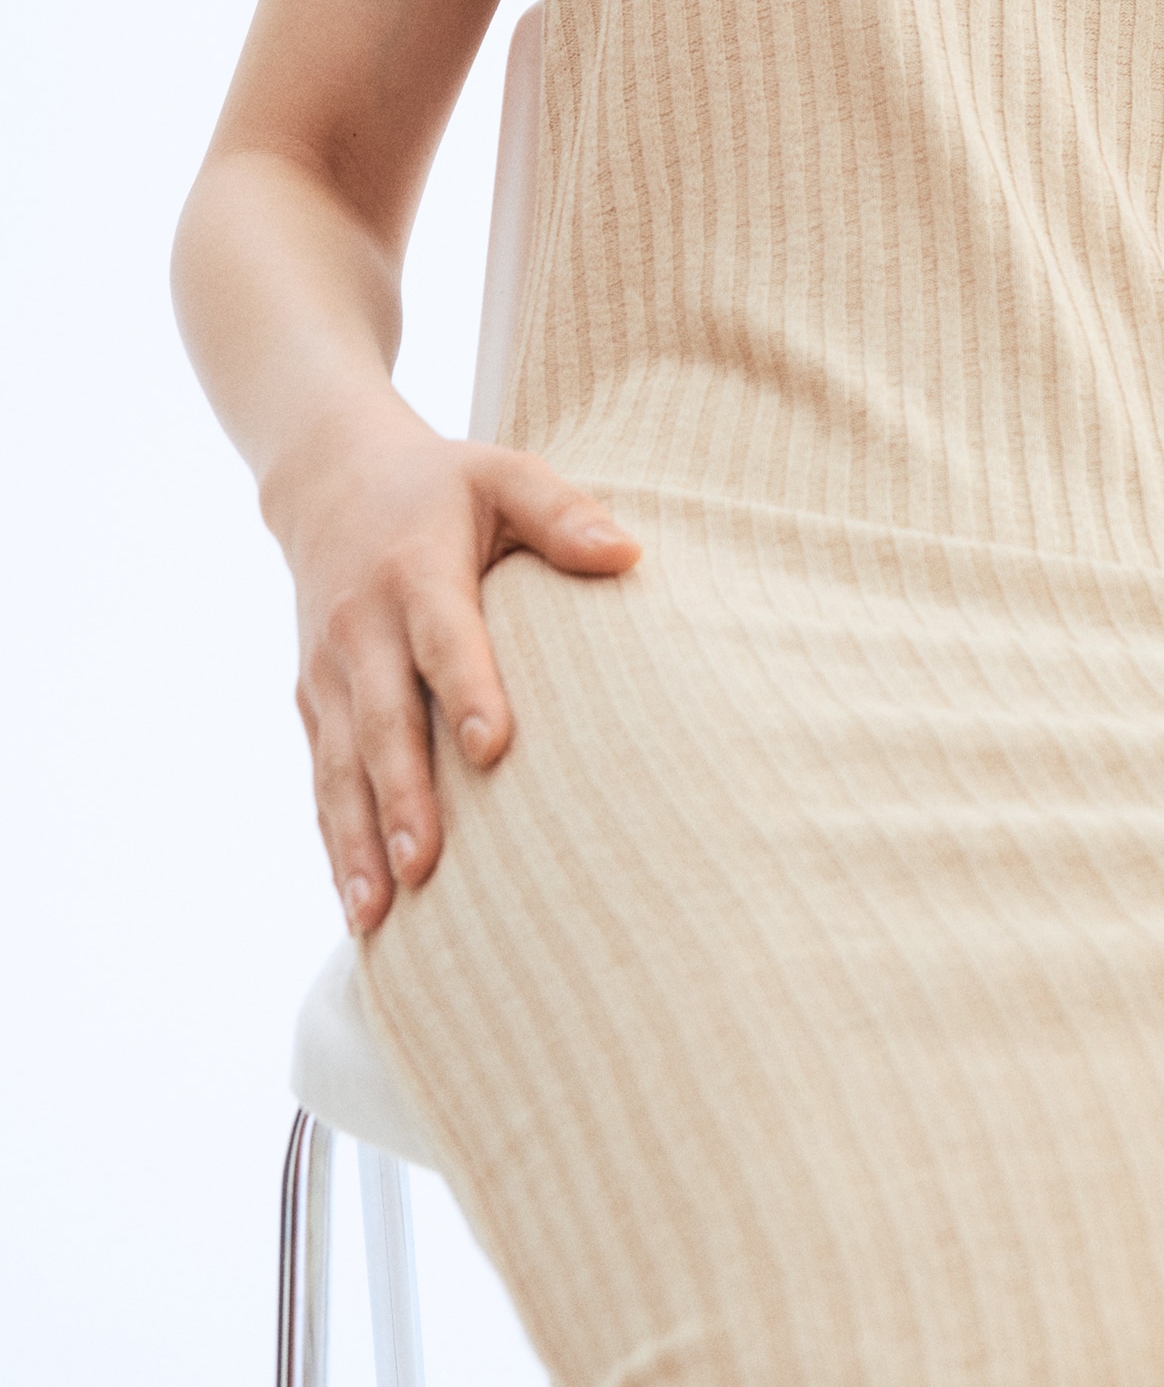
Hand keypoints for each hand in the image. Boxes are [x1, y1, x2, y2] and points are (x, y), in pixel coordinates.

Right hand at [269, 393, 639, 935]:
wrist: (328, 479)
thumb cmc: (441, 485)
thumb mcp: (503, 474)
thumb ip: (562, 512)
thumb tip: (629, 554)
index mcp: (415, 573)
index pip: (444, 638)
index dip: (467, 691)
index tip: (493, 750)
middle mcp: (363, 629)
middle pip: (383, 721)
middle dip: (402, 797)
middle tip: (426, 866)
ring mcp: (329, 672)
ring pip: (340, 766)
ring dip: (357, 840)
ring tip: (377, 912)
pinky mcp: (312, 702)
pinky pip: (323, 779)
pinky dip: (334, 842)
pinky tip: (357, 905)